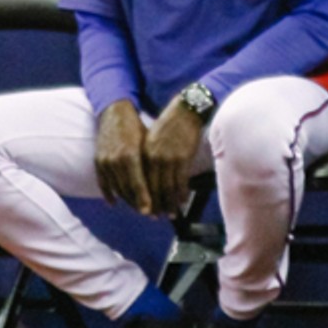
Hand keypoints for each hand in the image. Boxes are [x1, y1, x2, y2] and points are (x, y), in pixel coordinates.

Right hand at [95, 100, 150, 213]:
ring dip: (127, 201)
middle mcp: (115, 160)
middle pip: (127, 190)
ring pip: (116, 189)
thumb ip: (152, 163)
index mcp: (130, 154)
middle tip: (150, 214)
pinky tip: (115, 203)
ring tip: (138, 209)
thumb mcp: (148, 142)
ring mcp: (105, 162)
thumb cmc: (137, 127)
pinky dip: (109, 194)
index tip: (150, 212)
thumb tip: (165, 183)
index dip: (144, 200)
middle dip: (138, 204)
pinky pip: (103, 183)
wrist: (115, 113)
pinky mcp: (98, 162)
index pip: (137, 184)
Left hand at [142, 97, 206, 215]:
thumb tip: (148, 181)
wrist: (186, 110)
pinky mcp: (183, 158)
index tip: (146, 210)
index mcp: (144, 154)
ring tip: (171, 214)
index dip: (144, 199)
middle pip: (154, 189)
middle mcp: (154, 158)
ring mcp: (169, 159)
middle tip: (158, 217)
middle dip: (156, 206)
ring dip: (170, 204)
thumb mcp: (152, 140)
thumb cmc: (169, 126)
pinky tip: (183, 201)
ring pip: (168, 189)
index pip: (141, 183)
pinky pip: (181, 182)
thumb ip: (148, 159)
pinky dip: (182, 194)